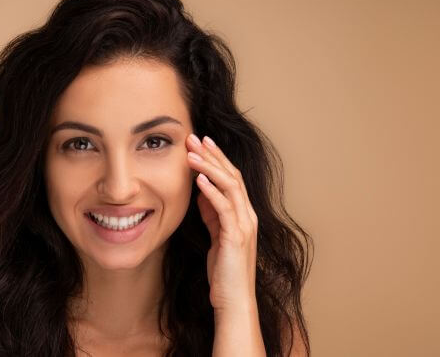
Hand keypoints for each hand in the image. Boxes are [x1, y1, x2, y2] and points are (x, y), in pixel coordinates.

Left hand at [185, 133, 258, 314]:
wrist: (234, 300)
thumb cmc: (224, 272)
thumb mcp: (216, 236)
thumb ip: (212, 214)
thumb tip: (201, 192)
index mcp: (244, 214)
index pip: (232, 178)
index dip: (217, 158)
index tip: (200, 142)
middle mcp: (248, 216)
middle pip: (232, 175)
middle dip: (213, 155)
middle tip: (194, 137)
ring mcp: (244, 225)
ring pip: (230, 186)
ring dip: (209, 167)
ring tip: (191, 153)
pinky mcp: (236, 236)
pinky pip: (224, 207)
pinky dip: (211, 190)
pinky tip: (198, 179)